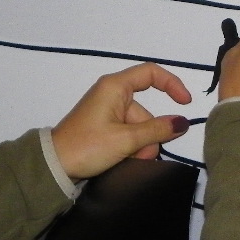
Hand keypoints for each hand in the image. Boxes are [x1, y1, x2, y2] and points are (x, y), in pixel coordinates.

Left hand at [51, 63, 192, 179]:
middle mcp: (112, 94)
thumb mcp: (126, 139)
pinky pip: (127, 133)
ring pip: (138, 126)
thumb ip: (157, 130)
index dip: (172, 84)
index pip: (151, 73)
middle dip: (149, 135)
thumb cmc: (88, 146)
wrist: (54, 166)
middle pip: (146, 110)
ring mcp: (107, 112)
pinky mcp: (104, 127)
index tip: (185, 104)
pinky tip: (124, 160)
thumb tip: (182, 122)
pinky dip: (130, 147)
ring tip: (128, 160)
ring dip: (140, 146)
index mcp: (115, 86)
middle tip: (141, 155)